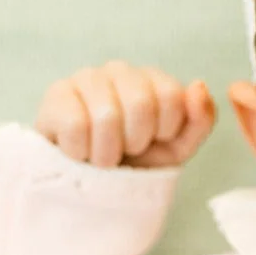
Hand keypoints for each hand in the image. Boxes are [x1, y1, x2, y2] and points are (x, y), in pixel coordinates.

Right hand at [34, 60, 216, 168]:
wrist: (92, 184)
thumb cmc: (139, 160)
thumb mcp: (178, 147)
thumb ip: (199, 119)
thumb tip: (199, 85)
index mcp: (152, 78)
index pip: (171, 95)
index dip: (165, 130)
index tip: (154, 140)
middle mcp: (119, 70)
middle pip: (139, 103)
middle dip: (136, 141)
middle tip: (126, 150)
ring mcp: (86, 78)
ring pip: (106, 116)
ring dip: (108, 152)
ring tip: (103, 155)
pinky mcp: (56, 95)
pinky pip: (75, 125)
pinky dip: (81, 151)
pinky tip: (79, 151)